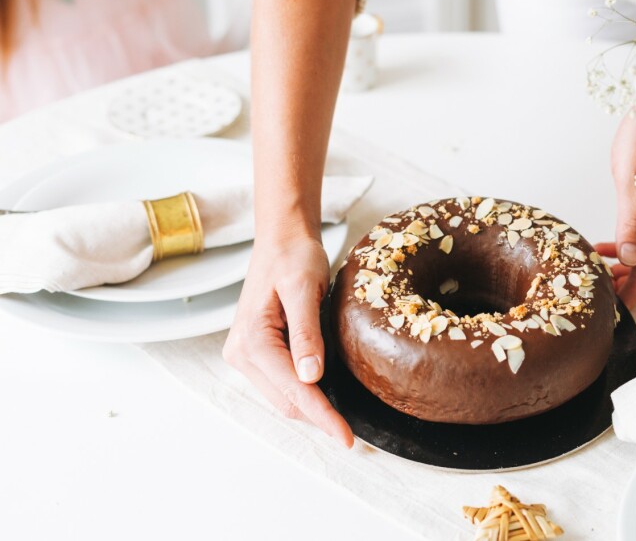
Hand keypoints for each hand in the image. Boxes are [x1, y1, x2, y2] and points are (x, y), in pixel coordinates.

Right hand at [222, 234, 353, 446]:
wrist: (282, 239)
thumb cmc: (293, 257)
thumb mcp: (304, 289)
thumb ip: (306, 333)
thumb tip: (311, 376)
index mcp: (252, 340)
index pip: (293, 390)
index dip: (322, 416)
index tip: (345, 437)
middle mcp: (241, 353)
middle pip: (286, 401)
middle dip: (318, 417)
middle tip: (351, 431)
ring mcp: (245, 355)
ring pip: (282, 397)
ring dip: (311, 408)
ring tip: (341, 416)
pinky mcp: (255, 353)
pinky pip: (280, 384)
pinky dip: (303, 393)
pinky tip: (323, 394)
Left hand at [598, 94, 635, 308]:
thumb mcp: (630, 181)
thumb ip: (630, 224)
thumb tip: (629, 261)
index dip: (628, 297)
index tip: (608, 311)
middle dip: (629, 288)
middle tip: (598, 288)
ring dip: (631, 270)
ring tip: (599, 266)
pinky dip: (635, 251)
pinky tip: (613, 242)